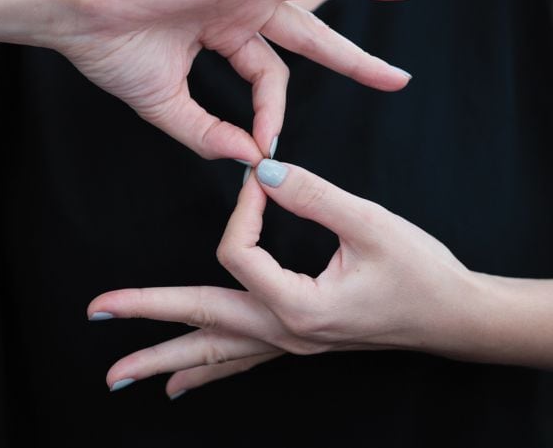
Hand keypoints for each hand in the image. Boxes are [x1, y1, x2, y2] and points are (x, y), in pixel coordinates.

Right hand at [52, 0, 420, 161]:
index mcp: (224, 34)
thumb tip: (251, 158)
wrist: (73, 16)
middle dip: (355, 58)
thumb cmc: (110, 53)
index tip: (264, 146)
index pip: (270, 78)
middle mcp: (239, 5)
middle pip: (312, 34)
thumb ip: (207, 133)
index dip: (271, 116)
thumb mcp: (167, 106)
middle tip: (398, 79)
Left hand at [87, 160, 491, 396]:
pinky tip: (180, 386)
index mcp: (298, 306)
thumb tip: (264, 166)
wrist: (456, 317)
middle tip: (97, 313)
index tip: (264, 173)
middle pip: (202, 324)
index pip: (240, 254)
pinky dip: (206, 371)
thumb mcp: (370, 225)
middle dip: (146, 319)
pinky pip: (240, 361)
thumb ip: (314, 194)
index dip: (245, 208)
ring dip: (164, 360)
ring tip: (118, 375)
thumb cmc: (422, 273)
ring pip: (216, 354)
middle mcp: (286, 333)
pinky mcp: (300, 340)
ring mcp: (290, 343)